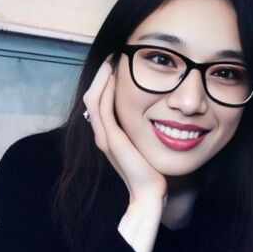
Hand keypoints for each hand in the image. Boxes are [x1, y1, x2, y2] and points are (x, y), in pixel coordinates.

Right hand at [83, 60, 165, 205]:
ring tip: (110, 62)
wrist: (149, 193)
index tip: (117, 68)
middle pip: (93, 98)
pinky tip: (111, 77)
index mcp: (110, 136)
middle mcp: (103, 135)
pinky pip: (102, 109)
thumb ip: (145, 133)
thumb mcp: (147, 146)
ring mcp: (104, 137)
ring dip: (101, 79)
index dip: (106, 84)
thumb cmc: (153, 172)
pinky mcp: (110, 139)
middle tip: (112, 58)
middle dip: (101, 77)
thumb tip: (159, 117)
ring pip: (94, 100)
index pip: (101, 103)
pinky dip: (104, 90)